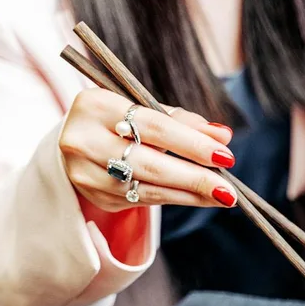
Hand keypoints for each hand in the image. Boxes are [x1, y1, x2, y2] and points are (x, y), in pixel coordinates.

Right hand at [59, 89, 236, 210]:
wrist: (74, 139)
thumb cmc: (118, 119)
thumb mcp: (143, 109)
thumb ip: (183, 121)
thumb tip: (223, 136)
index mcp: (95, 105)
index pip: (154, 127)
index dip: (192, 143)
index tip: (226, 156)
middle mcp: (84, 139)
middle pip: (150, 164)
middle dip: (195, 178)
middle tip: (229, 189)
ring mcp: (86, 172)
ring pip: (147, 188)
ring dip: (190, 195)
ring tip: (222, 196)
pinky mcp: (95, 195)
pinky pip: (142, 200)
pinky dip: (174, 198)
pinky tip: (198, 198)